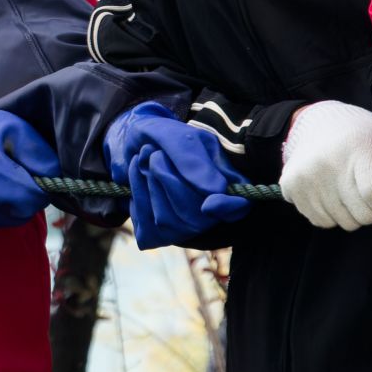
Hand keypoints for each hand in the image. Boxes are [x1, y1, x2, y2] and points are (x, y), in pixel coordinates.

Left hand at [106, 102, 249, 248]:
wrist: (132, 141)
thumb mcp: (179, 137)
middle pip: (192, 212)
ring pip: (165, 218)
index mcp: (225, 185)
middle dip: (166, 177)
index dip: (227, 209)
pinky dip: (135, 190)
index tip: (208, 204)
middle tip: (155, 154)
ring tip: (145, 160)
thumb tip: (215, 191)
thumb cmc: (165, 137)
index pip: (239, 207)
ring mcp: (182, 228)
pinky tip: (137, 175)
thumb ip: (193, 160)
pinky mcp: (156, 234)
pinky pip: (144, 220)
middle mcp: (207, 214)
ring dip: (146, 181)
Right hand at [280, 101, 371, 230]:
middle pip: (363, 215)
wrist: (312, 121)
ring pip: (344, 223)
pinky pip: (322, 222)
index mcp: (355, 148)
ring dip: (354, 213)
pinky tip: (333, 194)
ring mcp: (305, 178)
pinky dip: (333, 214)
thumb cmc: (356, 131)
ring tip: (350, 190)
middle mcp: (327, 164)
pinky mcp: (290, 188)